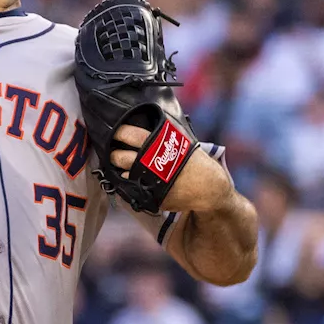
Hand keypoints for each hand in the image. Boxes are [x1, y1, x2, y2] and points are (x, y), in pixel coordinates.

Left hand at [111, 124, 232, 212]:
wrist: (209, 188)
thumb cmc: (196, 163)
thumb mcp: (182, 143)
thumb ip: (163, 137)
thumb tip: (145, 127)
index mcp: (159, 145)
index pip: (132, 135)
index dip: (120, 133)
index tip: (115, 132)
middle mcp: (152, 162)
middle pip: (121, 157)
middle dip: (113, 155)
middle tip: (113, 154)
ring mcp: (150, 181)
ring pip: (124, 174)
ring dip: (119, 171)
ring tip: (122, 168)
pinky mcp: (151, 196)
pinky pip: (132, 190)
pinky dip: (131, 185)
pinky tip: (134, 181)